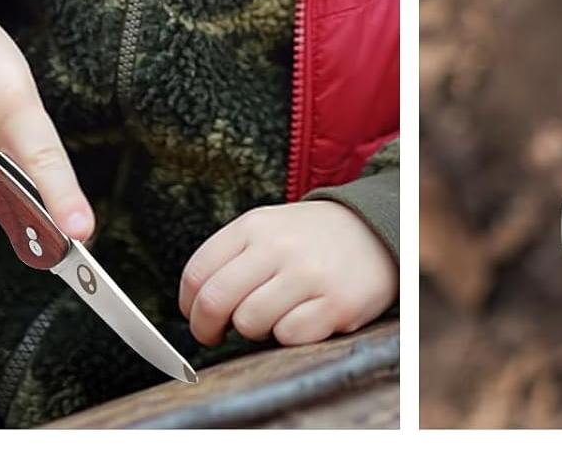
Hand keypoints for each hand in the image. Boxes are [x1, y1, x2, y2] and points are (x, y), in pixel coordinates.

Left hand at [179, 200, 396, 347]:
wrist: (373, 229)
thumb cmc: (308, 239)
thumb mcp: (267, 229)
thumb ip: (229, 258)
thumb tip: (194, 307)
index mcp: (254, 225)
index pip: (197, 273)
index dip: (188, 305)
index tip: (196, 315)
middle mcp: (279, 246)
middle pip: (214, 302)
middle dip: (206, 328)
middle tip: (216, 334)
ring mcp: (308, 274)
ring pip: (249, 323)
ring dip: (254, 329)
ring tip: (272, 314)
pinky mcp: (336, 303)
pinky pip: (289, 336)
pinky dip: (289, 335)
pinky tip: (303, 315)